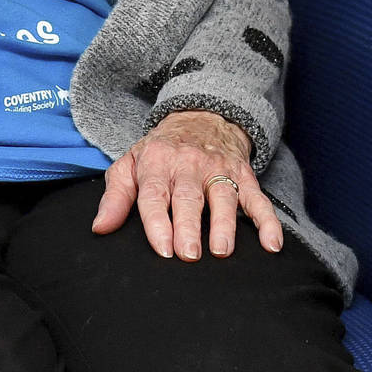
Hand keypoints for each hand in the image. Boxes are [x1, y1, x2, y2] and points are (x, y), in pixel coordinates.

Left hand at [93, 110, 283, 260]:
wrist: (201, 116)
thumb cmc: (161, 151)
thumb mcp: (131, 164)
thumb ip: (115, 197)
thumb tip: (100, 228)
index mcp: (157, 163)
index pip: (154, 195)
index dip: (157, 222)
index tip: (162, 249)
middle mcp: (189, 165)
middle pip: (188, 198)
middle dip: (189, 226)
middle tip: (189, 255)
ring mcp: (220, 170)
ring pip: (223, 197)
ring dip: (224, 224)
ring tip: (221, 251)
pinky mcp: (244, 176)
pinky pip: (258, 199)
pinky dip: (268, 221)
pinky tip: (271, 244)